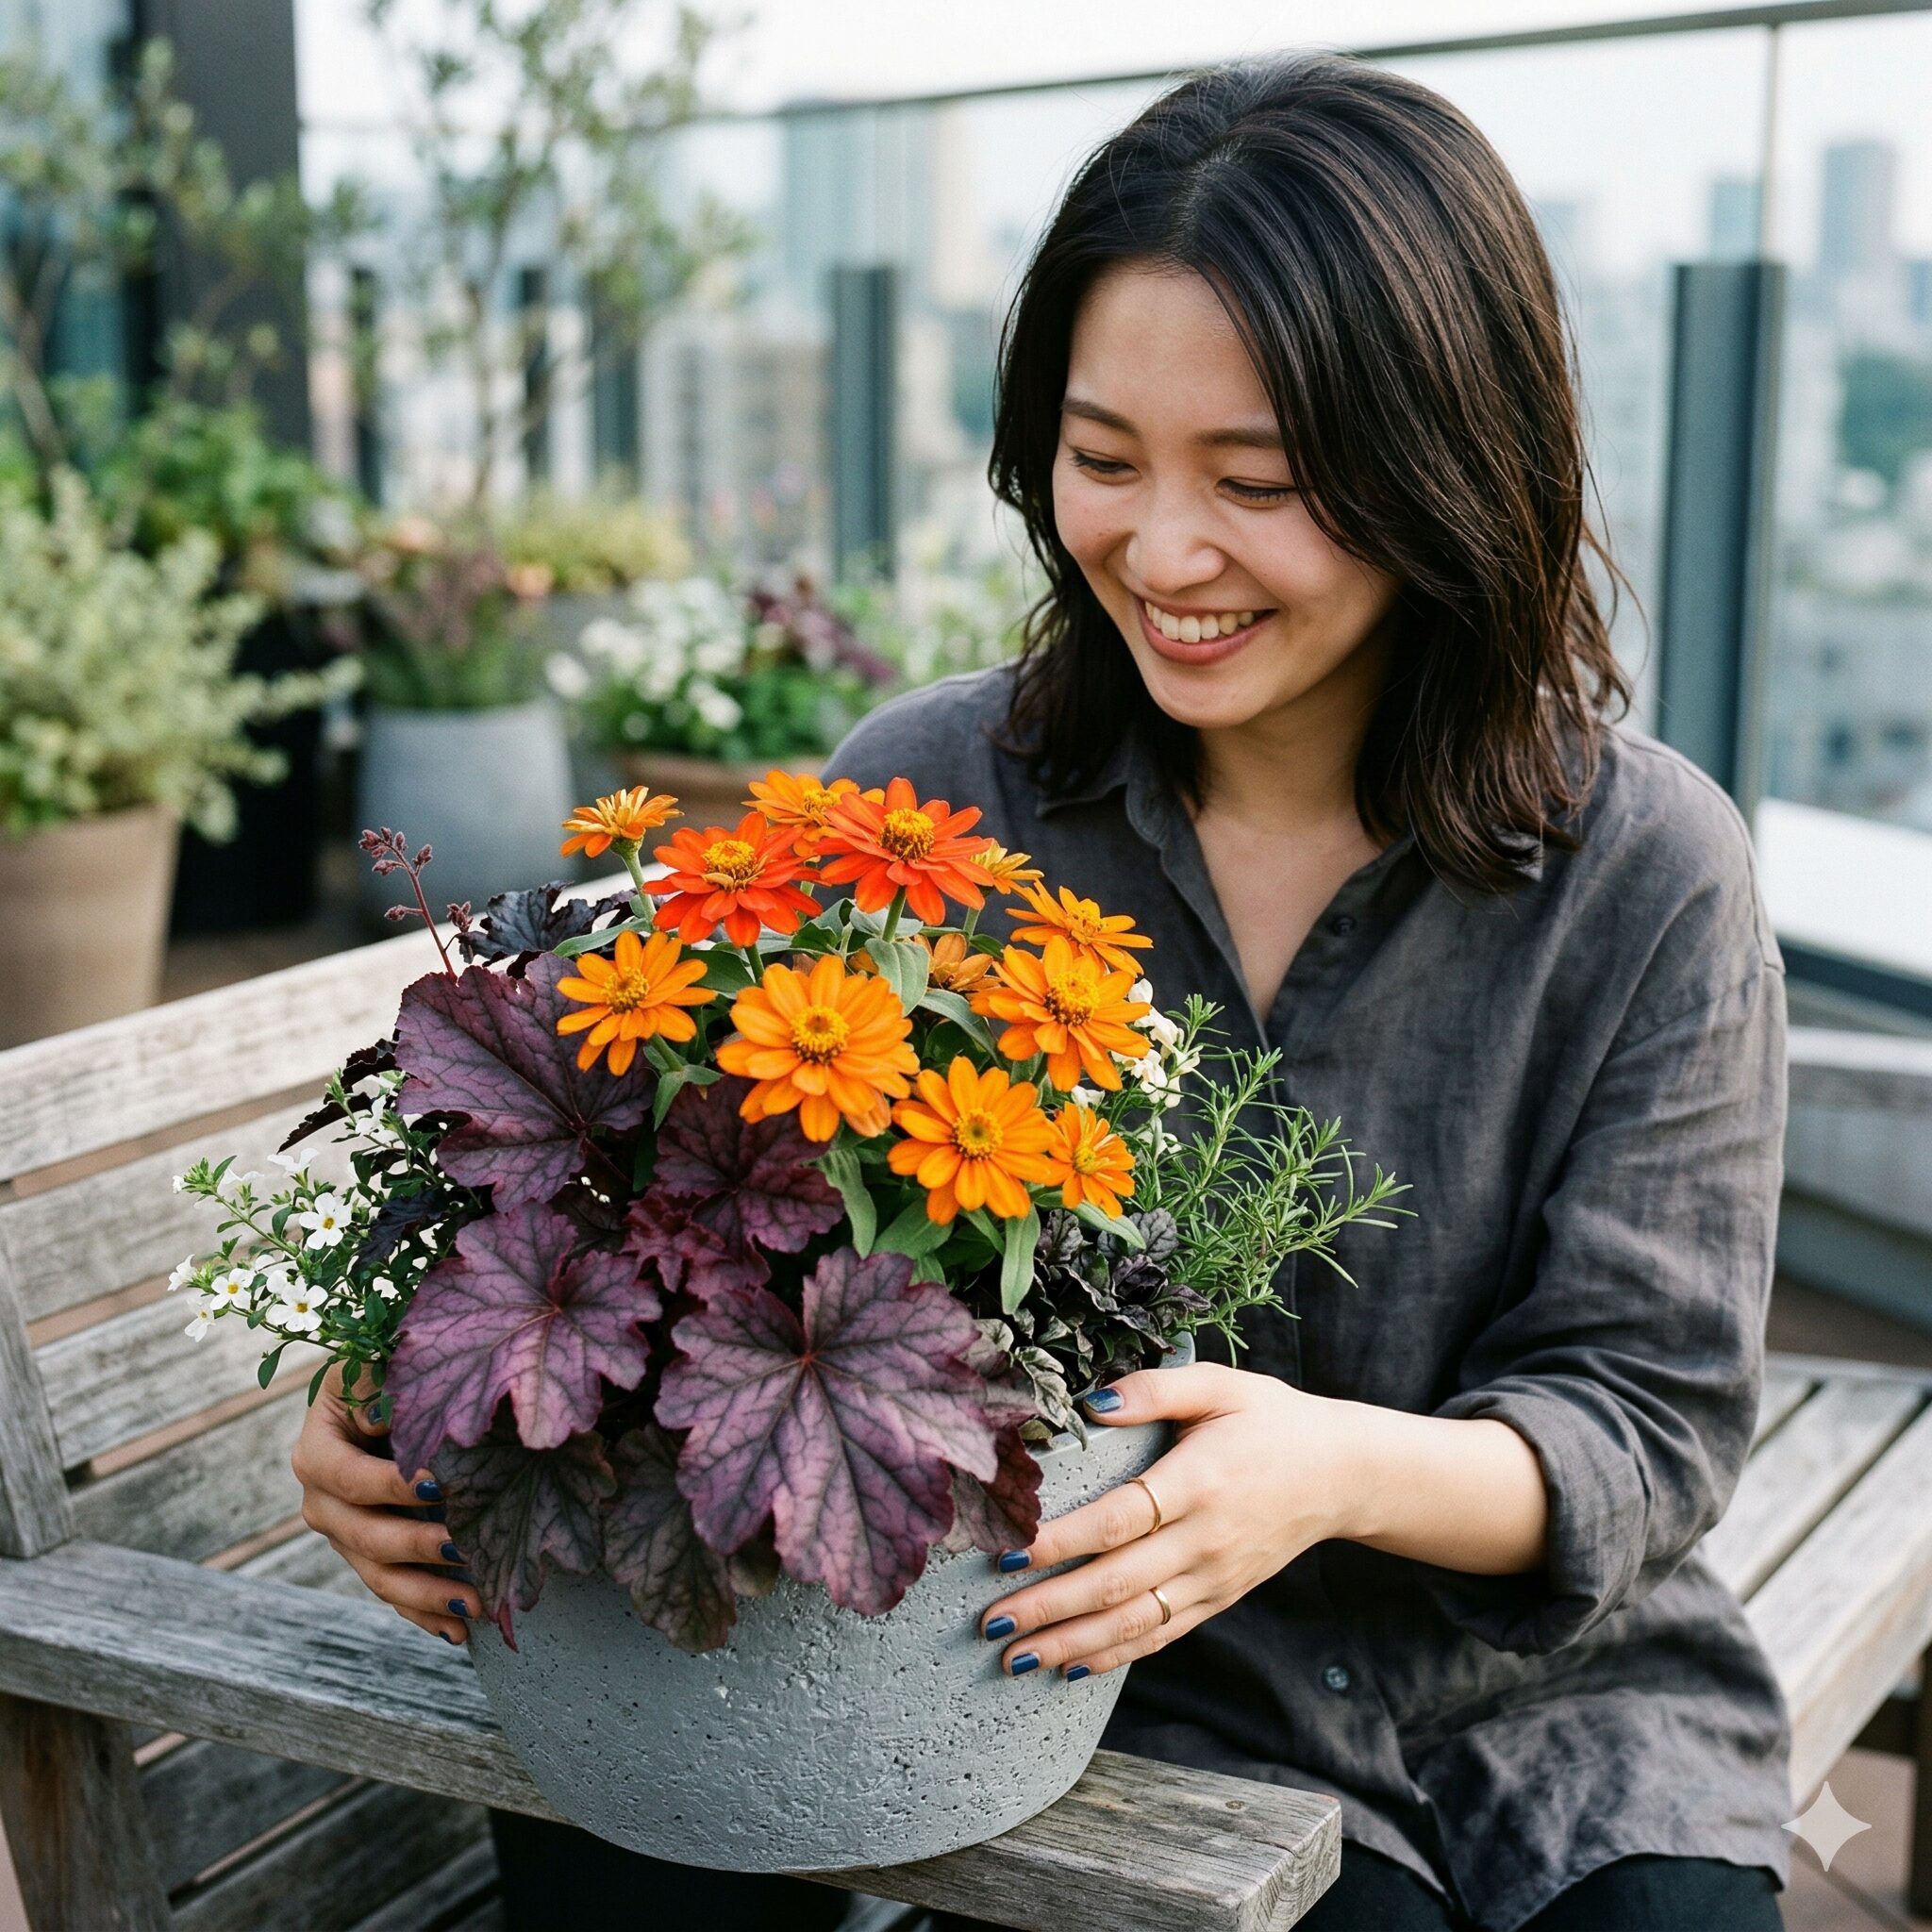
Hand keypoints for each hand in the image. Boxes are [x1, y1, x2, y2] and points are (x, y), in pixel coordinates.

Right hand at [290, 1362, 479, 1645]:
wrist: (384, 1399)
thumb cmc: (388, 1373)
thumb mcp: (377, 1365)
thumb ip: (381, 1385)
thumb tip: (388, 1414)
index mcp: (318, 1452)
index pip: (347, 1476)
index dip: (389, 1484)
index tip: (439, 1485)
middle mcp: (322, 1502)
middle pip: (362, 1535)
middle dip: (415, 1546)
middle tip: (465, 1548)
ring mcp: (346, 1536)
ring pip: (378, 1576)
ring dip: (427, 1594)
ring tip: (475, 1605)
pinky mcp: (371, 1559)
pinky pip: (395, 1593)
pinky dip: (425, 1614)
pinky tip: (459, 1631)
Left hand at [977, 1361, 1357, 1678]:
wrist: (1342, 1472)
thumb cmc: (1271, 1420)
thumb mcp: (1219, 1384)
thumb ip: (1154, 1388)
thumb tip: (1091, 1404)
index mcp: (1198, 1481)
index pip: (1117, 1519)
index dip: (1060, 1541)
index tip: (1007, 1554)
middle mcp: (1204, 1540)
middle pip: (1115, 1583)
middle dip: (1048, 1607)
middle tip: (990, 1621)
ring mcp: (1214, 1577)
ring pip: (1135, 1622)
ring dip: (1072, 1644)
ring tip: (1015, 1657)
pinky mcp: (1221, 1598)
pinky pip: (1163, 1634)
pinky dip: (1116, 1655)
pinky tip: (1072, 1666)